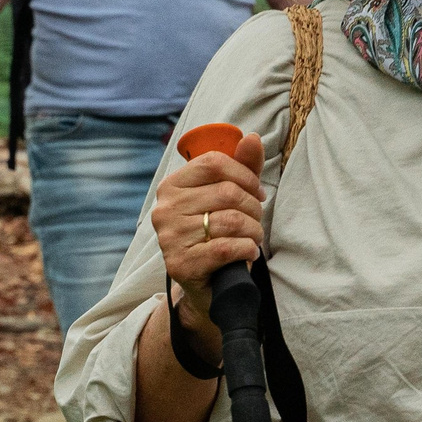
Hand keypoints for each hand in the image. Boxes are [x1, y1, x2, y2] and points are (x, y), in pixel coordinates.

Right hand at [153, 131, 266, 350]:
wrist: (207, 284)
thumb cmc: (219, 234)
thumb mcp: (230, 198)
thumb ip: (242, 167)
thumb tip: (252, 137)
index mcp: (171, 186)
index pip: (213, 162)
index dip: (245, 175)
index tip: (257, 192)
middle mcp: (164, 209)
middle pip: (226, 192)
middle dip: (253, 208)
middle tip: (256, 221)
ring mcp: (169, 238)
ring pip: (230, 220)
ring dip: (254, 231)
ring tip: (253, 238)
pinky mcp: (181, 264)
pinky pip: (227, 247)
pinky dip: (247, 250)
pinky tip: (249, 253)